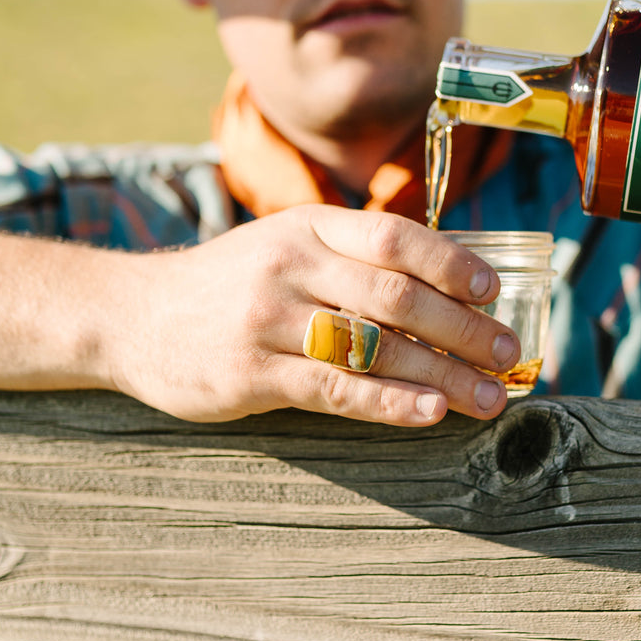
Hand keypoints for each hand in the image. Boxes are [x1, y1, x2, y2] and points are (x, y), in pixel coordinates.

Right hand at [105, 205, 519, 425]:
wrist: (132, 316)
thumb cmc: (227, 287)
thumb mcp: (282, 249)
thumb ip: (347, 258)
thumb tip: (442, 285)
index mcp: (305, 228)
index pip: (393, 237)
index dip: (451, 263)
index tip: (493, 290)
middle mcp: (289, 265)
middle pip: (395, 294)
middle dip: (462, 327)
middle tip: (507, 355)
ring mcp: (267, 319)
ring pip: (373, 345)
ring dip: (441, 373)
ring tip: (487, 397)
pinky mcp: (250, 373)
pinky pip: (334, 388)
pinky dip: (389, 402)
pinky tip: (429, 413)